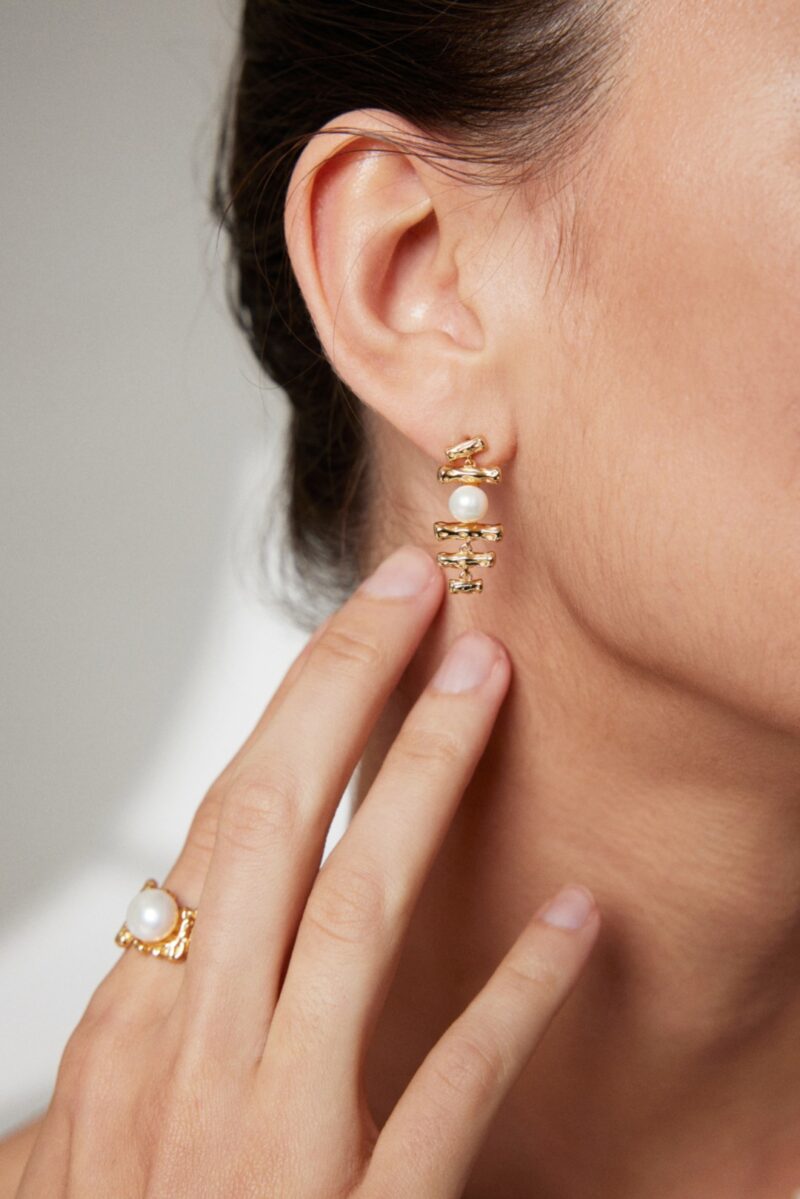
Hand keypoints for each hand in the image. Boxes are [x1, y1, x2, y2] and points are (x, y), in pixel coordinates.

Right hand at [16, 544, 599, 1198]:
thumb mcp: (70, 1157)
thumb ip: (113, 1060)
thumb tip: (145, 971)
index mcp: (133, 1027)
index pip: (223, 823)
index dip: (294, 708)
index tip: (363, 624)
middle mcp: (193, 1056)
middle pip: (274, 827)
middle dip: (348, 693)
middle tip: (420, 594)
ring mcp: (270, 1133)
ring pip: (357, 915)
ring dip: (427, 788)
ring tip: (489, 689)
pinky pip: (447, 1090)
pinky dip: (513, 1000)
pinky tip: (574, 925)